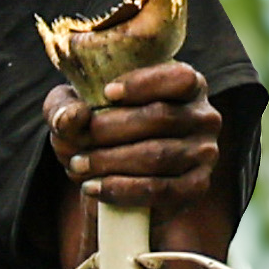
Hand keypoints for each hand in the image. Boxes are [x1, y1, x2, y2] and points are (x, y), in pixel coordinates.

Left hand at [46, 57, 223, 212]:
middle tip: (77, 142)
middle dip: (111, 129)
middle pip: (160, 117)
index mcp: (187, 85)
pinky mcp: (196, 187)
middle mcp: (204, 116)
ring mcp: (204, 153)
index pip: (179, 78)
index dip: (144, 84)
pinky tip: (92, 187)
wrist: (113, 183)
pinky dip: (121, 190)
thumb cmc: (98, 133)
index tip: (106, 93)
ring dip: (110, 161)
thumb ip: (64, 107)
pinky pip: (160, 190)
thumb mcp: (75, 112)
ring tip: (77, 165)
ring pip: (157, 155)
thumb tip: (74, 117)